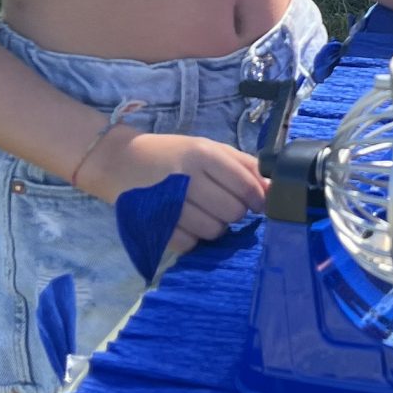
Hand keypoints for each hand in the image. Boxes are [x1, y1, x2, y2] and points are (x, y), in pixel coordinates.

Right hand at [80, 127, 265, 260]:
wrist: (119, 161)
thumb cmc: (172, 154)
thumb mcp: (208, 147)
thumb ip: (243, 165)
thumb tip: (273, 188)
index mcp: (202, 154)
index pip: (247, 186)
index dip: (258, 200)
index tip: (257, 203)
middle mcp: (187, 178)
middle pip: (233, 212)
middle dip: (234, 212)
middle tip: (222, 204)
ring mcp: (169, 204)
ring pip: (214, 231)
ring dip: (215, 227)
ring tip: (202, 212)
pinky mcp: (154, 227)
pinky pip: (190, 245)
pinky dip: (193, 239)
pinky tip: (186, 224)